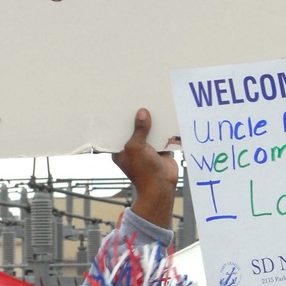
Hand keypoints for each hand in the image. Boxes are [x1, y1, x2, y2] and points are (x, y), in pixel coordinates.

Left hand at [112, 108, 177, 229]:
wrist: (161, 186)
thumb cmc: (143, 170)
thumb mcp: (136, 147)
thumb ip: (139, 130)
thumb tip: (142, 112)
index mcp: (121, 149)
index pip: (119, 130)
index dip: (121, 118)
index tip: (123, 103)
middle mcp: (133, 148)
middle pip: (135, 129)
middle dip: (138, 117)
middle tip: (139, 99)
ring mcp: (147, 149)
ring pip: (150, 131)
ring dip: (153, 122)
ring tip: (154, 103)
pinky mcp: (160, 150)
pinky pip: (162, 136)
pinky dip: (165, 128)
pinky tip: (167, 115)